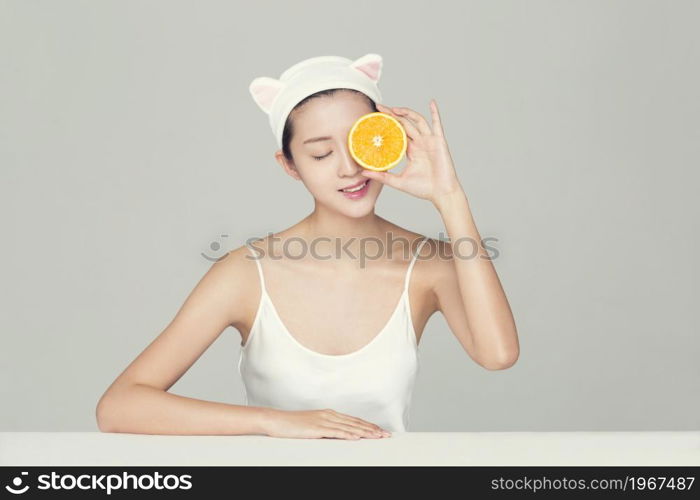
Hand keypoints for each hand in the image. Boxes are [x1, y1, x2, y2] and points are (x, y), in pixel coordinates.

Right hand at [262, 408, 391, 439]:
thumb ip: (327, 428)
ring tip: (377, 436)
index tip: (379, 430)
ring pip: (349, 426)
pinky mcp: (317, 428)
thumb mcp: (313, 425)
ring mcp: (323, 421)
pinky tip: (357, 437)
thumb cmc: (292, 425)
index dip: (368, 425)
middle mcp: (329, 415)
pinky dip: (348, 434)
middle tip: (385, 434)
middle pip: (355, 422)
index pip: (353, 420)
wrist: (277, 420)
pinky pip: (336, 432)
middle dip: (372, 429)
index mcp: (329, 414)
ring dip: (365, 432)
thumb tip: (339, 434)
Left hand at [361, 99, 463, 206]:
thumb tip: (363, 173)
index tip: (376, 118)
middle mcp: (419, 143)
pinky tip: (431, 103)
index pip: (397, 133)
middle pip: (404, 123)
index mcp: (411, 150)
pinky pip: (437, 124)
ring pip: (417, 121)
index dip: (387, 125)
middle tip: (380, 107)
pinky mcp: (439, 142)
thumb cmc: (423, 189)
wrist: (441, 193)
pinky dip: (435, 112)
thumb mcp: (398, 182)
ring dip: (407, 112)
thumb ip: (382, 176)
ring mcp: (429, 141)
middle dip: (392, 114)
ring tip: (394, 109)